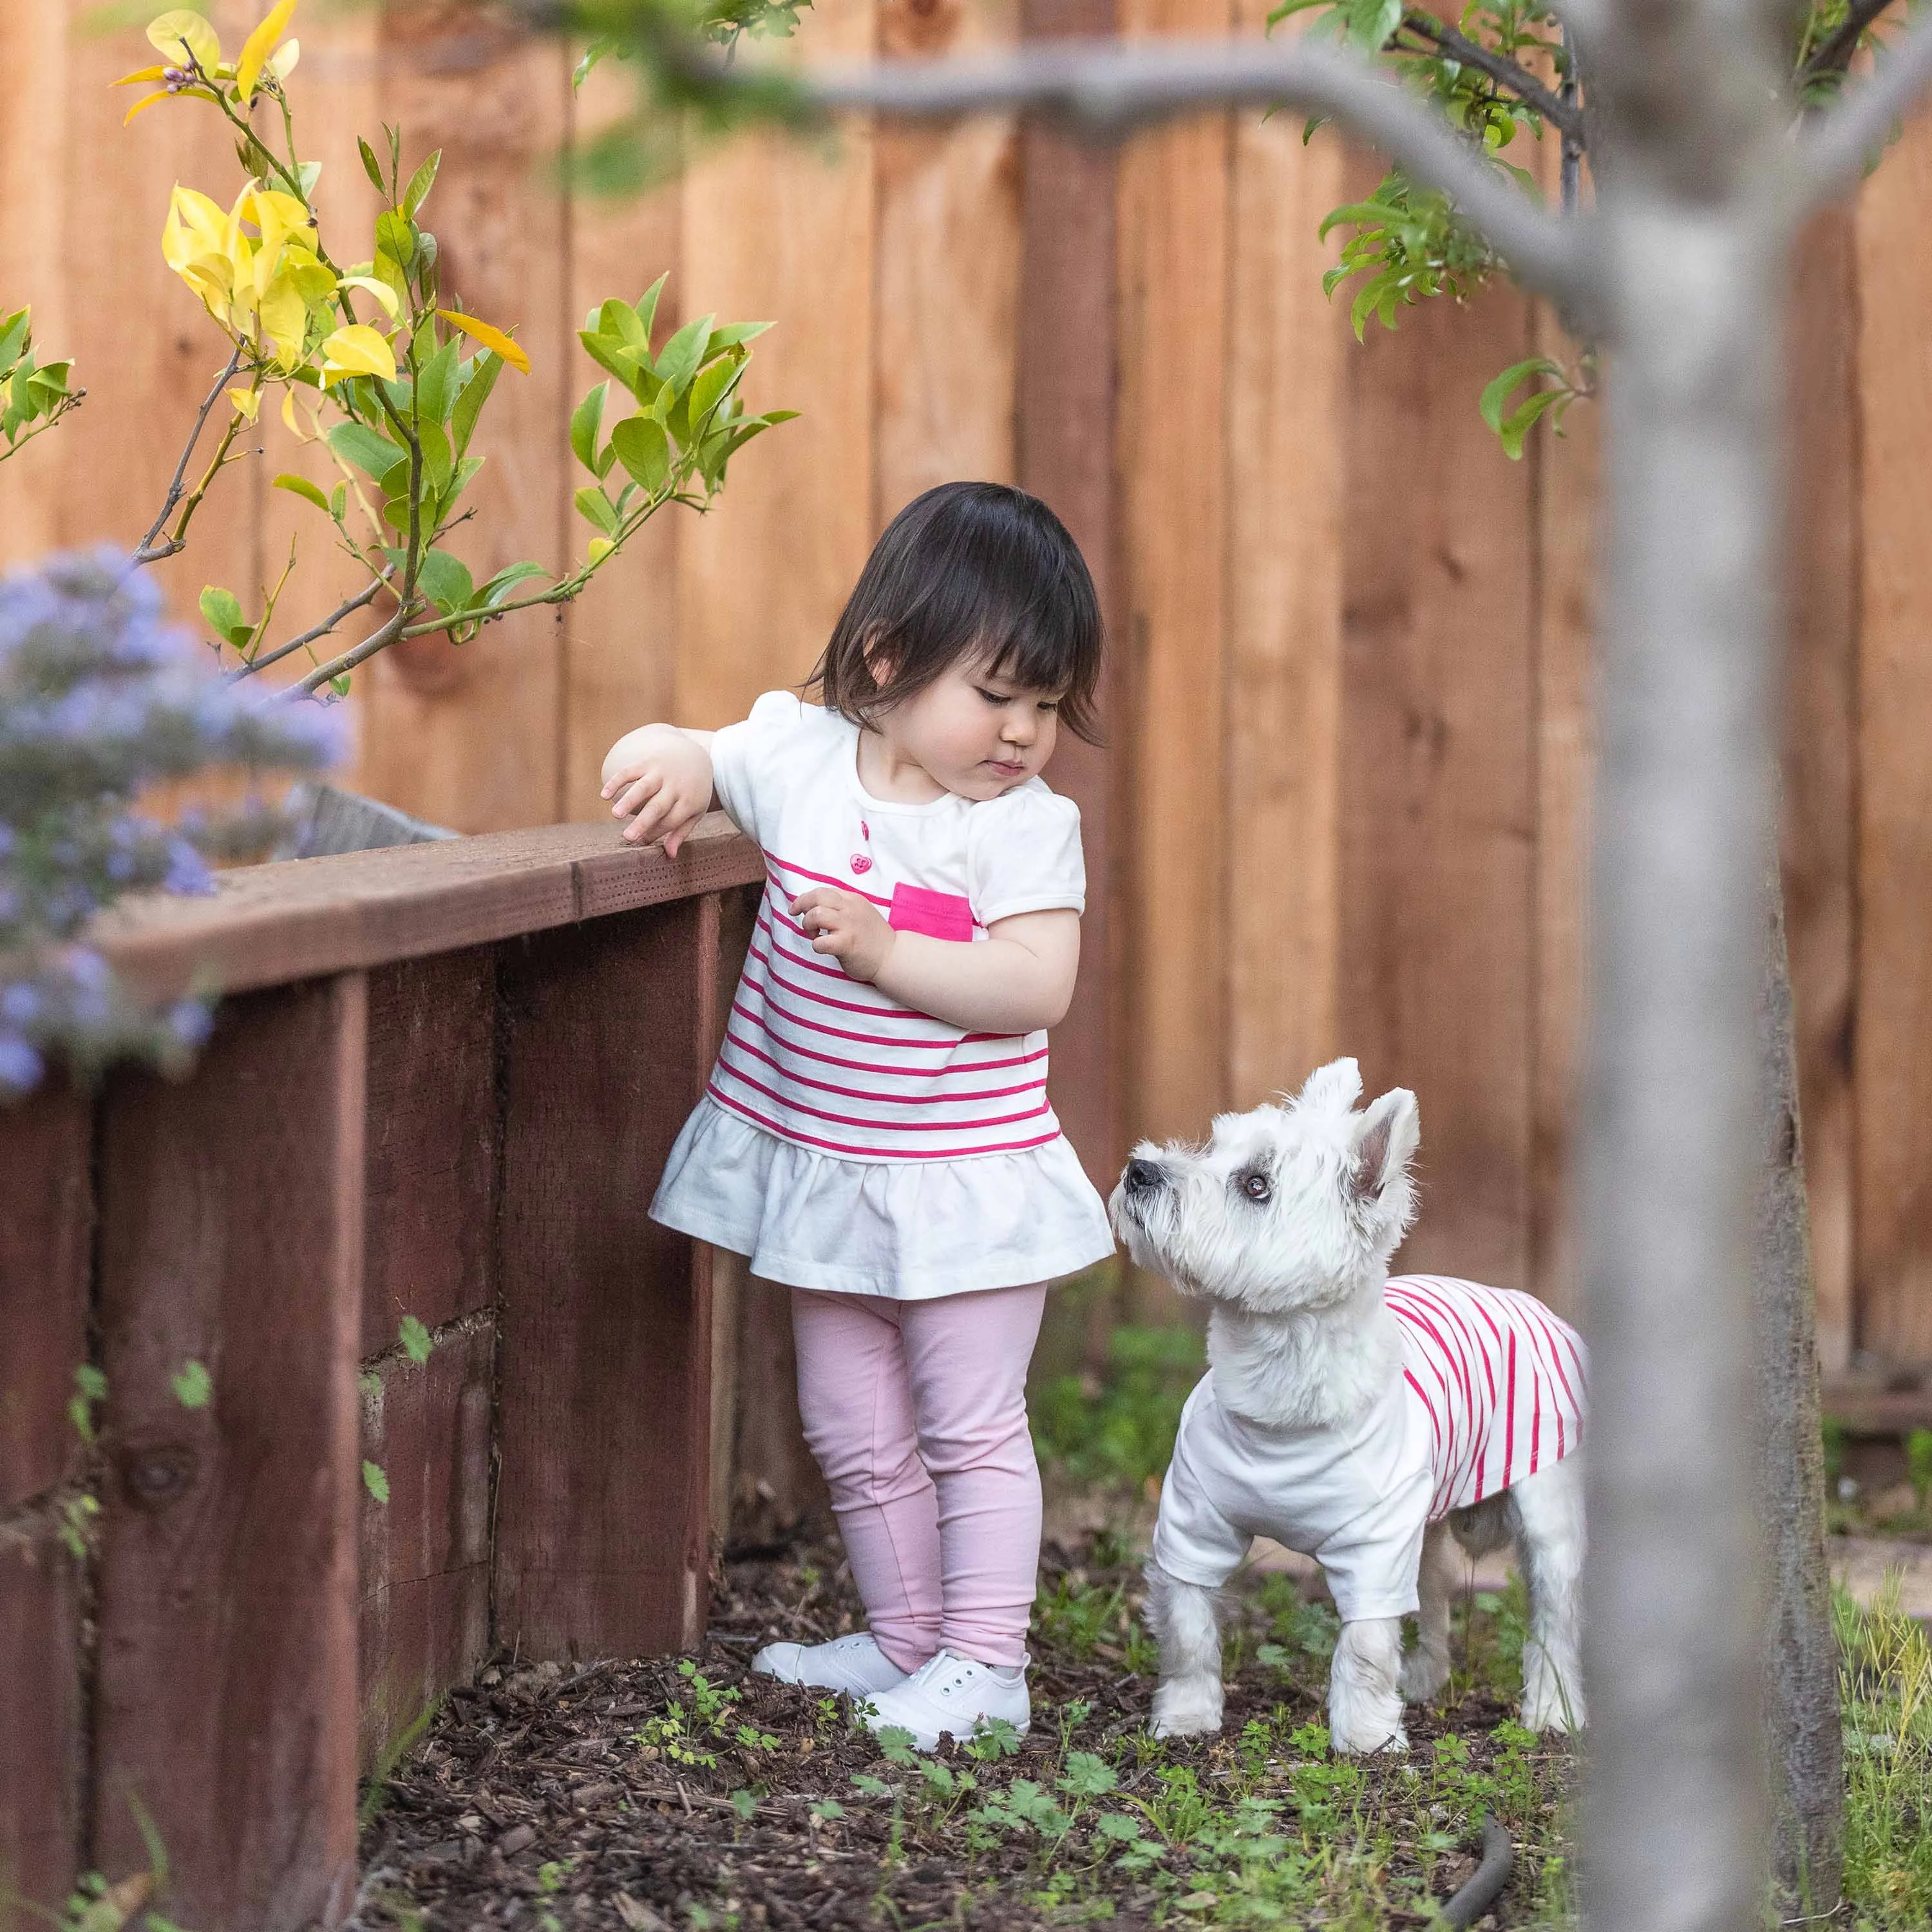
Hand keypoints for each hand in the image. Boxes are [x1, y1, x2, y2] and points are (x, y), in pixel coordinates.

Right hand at [600, 726, 712, 855]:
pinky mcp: (648, 762)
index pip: (671, 820)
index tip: (641, 842)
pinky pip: (630, 771)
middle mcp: (675, 786)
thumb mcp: (695, 811)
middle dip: (643, 822)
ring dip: (628, 800)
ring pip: (643, 787)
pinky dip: (616, 781)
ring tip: (615, 815)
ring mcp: (661, 772)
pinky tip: (604, 795)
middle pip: (658, 806)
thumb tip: (670, 855)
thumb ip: (681, 832)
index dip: (656, 832)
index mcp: (689, 801)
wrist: (695, 755)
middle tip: (628, 837)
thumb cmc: (693, 791)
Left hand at [792, 887, 894, 982]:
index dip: (805, 899)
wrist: (892, 956)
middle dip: (802, 907)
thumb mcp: (860, 912)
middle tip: (803, 921)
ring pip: (816, 915)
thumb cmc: (872, 938)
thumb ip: (842, 906)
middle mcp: (850, 909)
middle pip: (817, 897)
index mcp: (852, 899)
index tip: (797, 909)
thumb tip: (815, 905)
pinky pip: (821, 942)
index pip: (822, 891)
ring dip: (808, 925)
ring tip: (815, 935)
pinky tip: (822, 948)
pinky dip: (816, 945)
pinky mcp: (846, 944)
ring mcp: (848, 926)